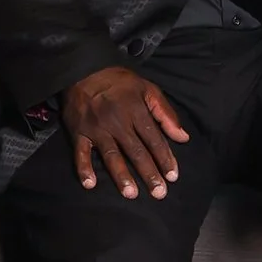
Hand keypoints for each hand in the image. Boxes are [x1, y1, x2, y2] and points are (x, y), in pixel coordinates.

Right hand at [62, 66, 190, 198]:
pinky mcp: (78, 132)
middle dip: (149, 173)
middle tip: (159, 193)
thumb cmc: (119, 81)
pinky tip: (89, 184)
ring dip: (121, 175)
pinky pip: (81, 152)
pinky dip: (83, 168)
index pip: (154, 139)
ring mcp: (96, 128)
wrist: (83, 68)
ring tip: (131, 194)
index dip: (164, 158)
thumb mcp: (147, 89)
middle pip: (136, 151)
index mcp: (136, 110)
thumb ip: (165, 113)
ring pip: (111, 155)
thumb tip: (183, 137)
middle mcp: (117, 122)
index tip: (173, 176)